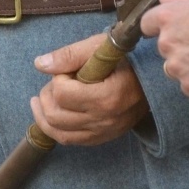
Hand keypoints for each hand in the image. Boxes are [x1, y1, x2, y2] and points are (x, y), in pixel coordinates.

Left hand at [29, 32, 148, 144]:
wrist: (149, 79)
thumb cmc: (124, 59)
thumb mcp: (98, 47)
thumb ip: (69, 55)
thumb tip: (40, 64)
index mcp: (108, 97)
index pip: (63, 94)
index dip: (58, 79)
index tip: (67, 71)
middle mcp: (105, 120)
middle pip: (56, 116)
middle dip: (47, 96)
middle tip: (55, 82)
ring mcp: (104, 132)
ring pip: (59, 133)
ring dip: (44, 114)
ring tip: (44, 98)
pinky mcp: (102, 138)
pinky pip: (70, 140)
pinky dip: (55, 128)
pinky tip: (51, 113)